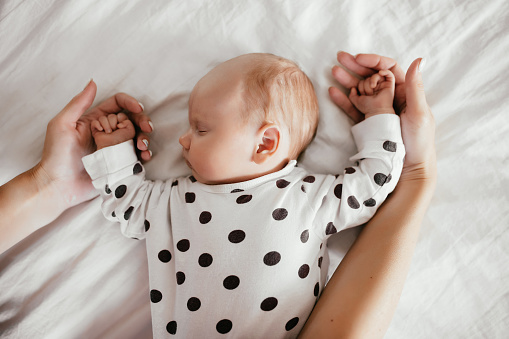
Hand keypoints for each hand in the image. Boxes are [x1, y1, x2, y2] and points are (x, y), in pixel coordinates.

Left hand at [37, 80, 152, 208]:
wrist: (58, 185)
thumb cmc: (56, 155)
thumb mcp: (62, 124)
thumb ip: (78, 103)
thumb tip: (93, 82)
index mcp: (95, 120)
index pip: (117, 104)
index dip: (129, 102)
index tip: (138, 108)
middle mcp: (107, 132)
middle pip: (131, 120)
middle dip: (143, 121)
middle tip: (148, 128)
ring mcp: (115, 149)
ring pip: (137, 137)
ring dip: (145, 138)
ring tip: (143, 146)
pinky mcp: (120, 164)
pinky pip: (136, 156)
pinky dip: (145, 154)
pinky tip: (145, 156)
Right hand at [329, 52, 435, 181]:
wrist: (409, 170)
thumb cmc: (419, 142)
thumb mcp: (419, 112)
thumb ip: (416, 86)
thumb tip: (419, 59)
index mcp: (406, 91)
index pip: (388, 69)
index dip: (373, 61)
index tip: (358, 59)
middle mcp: (392, 98)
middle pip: (372, 76)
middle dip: (356, 67)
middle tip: (340, 58)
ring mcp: (379, 110)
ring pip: (361, 90)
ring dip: (347, 80)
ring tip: (333, 72)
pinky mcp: (369, 123)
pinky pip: (354, 108)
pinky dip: (343, 100)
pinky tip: (333, 92)